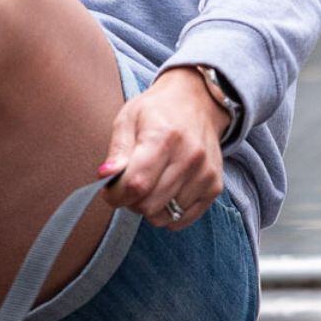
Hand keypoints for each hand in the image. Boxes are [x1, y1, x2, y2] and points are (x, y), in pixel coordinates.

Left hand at [98, 71, 227, 229]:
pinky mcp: (214, 186)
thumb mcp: (128, 119)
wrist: (198, 101)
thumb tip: (106, 177)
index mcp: (164, 137)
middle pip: (149, 205)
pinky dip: (169, 213)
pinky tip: (165, 192)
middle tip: (130, 183)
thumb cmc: (157, 110)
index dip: (115, 194)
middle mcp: (189, 157)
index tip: (110, 190)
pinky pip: (182, 219)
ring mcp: (205, 173)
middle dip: (131, 200)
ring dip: (150, 207)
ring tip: (150, 184)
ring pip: (165, 216)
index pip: (136, 184)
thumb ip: (117, 151)